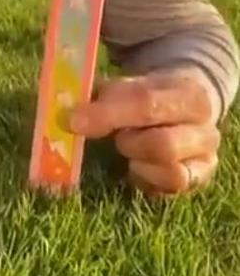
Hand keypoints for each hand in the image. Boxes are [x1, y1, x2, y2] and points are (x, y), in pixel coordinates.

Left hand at [69, 72, 219, 195]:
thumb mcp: (128, 85)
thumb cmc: (147, 94)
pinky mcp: (198, 182)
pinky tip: (136, 165)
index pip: (146, 103)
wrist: (183, 105)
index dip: (106, 114)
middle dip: (128, 144)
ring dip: (138, 162)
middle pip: (162, 145)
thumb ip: (100, 97)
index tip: (74, 122)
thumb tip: (68, 117)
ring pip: (171, 173)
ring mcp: (205, 159)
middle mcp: (206, 128)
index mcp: (188, 93)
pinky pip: (168, 190)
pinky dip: (145, 179)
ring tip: (130, 147)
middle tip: (117, 137)